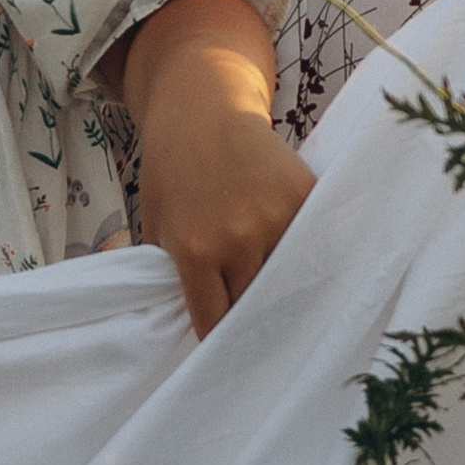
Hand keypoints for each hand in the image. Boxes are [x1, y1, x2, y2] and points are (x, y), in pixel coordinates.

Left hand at [107, 0, 313, 337]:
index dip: (219, 338)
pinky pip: (311, 244)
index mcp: (194, 250)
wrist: (203, 110)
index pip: (214, 319)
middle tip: (257, 333)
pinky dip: (307, 254)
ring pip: (286, 278)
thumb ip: (166, 272)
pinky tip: (305, 263)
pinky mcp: (305, 197)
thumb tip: (175, 323)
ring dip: (282, 286)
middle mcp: (237, 239)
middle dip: (250, 314)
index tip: (225, 354)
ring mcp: (276, 218)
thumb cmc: (171, 171)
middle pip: (253, 302)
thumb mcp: (153, 223)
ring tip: (285, 299)